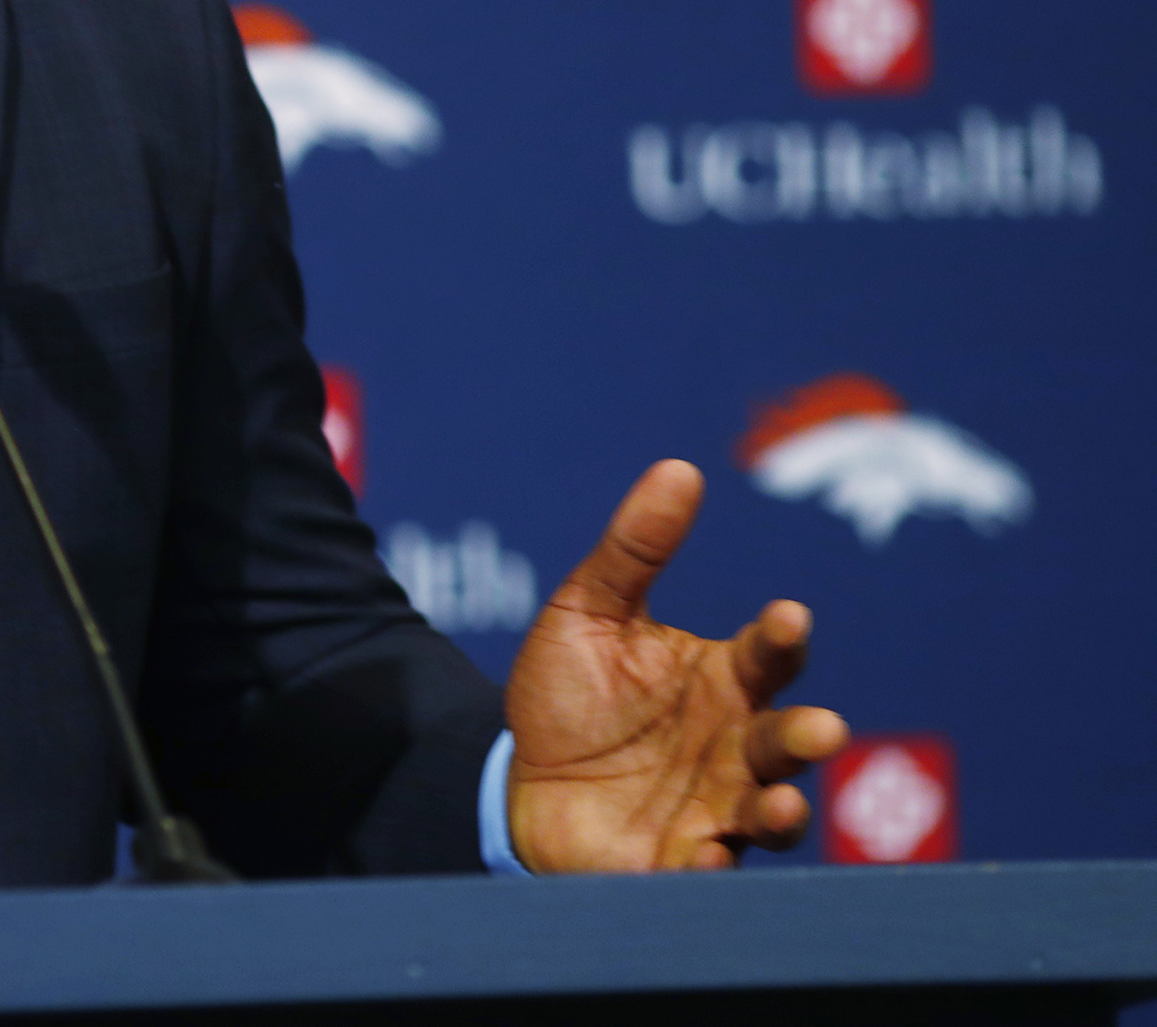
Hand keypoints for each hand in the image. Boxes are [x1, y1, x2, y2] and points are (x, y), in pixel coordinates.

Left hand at [504, 459, 848, 872]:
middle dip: (806, 737)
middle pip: (784, 741)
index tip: (788, 615)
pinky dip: (710, 867)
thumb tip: (680, 469)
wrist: (517, 779)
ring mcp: (716, 807)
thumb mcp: (587, 612)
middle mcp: (735, 745)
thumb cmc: (568, 693)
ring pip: (768, 811)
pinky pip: (707, 869)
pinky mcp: (679, 860)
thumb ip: (634, 550)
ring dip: (782, 810)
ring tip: (781, 805)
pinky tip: (702, 856)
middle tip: (821, 729)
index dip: (782, 637)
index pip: (769, 654)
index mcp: (724, 679)